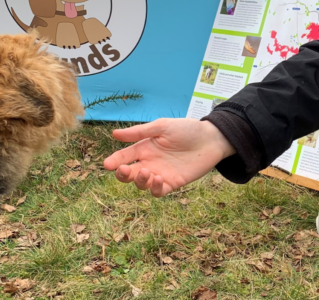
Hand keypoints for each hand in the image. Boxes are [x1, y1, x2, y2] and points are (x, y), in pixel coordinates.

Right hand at [103, 119, 235, 196]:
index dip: (115, 161)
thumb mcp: (162, 126)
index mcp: (145, 148)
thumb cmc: (187, 129)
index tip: (107, 164)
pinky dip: (154, 188)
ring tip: (147, 171)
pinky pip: (158, 191)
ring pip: (141, 184)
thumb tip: (114, 134)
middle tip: (125, 170)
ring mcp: (160, 174)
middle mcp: (150, 162)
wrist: (211, 139)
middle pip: (129, 174)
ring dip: (139, 181)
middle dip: (123, 175)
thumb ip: (139, 132)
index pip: (125, 156)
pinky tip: (157, 178)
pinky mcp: (173, 183)